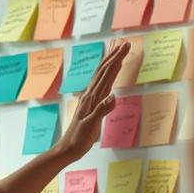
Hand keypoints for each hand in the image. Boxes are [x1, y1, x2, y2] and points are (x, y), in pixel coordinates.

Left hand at [55, 40, 129, 162]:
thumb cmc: (79, 139)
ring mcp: (89, 98)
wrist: (67, 148)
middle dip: (114, 56)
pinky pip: (99, 84)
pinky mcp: (90, 104)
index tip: (125, 47)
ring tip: (116, 51)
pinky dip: (105, 74)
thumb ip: (102, 111)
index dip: (116, 60)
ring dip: (109, 62)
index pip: (107, 74)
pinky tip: (107, 73)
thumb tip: (113, 96)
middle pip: (103, 70)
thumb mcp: (91, 126)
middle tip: (126, 43)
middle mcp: (90, 95)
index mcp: (92, 98)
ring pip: (100, 75)